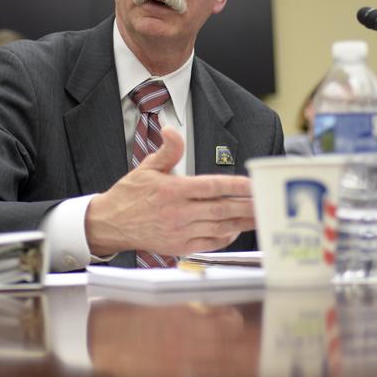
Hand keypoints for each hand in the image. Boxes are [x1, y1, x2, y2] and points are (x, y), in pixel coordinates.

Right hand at [85, 127, 254, 256]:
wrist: (110, 224)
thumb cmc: (130, 195)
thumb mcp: (147, 167)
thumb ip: (168, 150)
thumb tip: (172, 130)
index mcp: (172, 190)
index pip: (211, 186)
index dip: (235, 185)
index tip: (253, 184)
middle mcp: (178, 213)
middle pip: (221, 209)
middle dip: (247, 205)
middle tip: (267, 201)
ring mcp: (180, 232)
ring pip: (219, 227)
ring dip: (242, 222)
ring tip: (260, 215)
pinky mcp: (179, 247)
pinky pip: (209, 243)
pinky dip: (226, 236)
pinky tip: (236, 228)